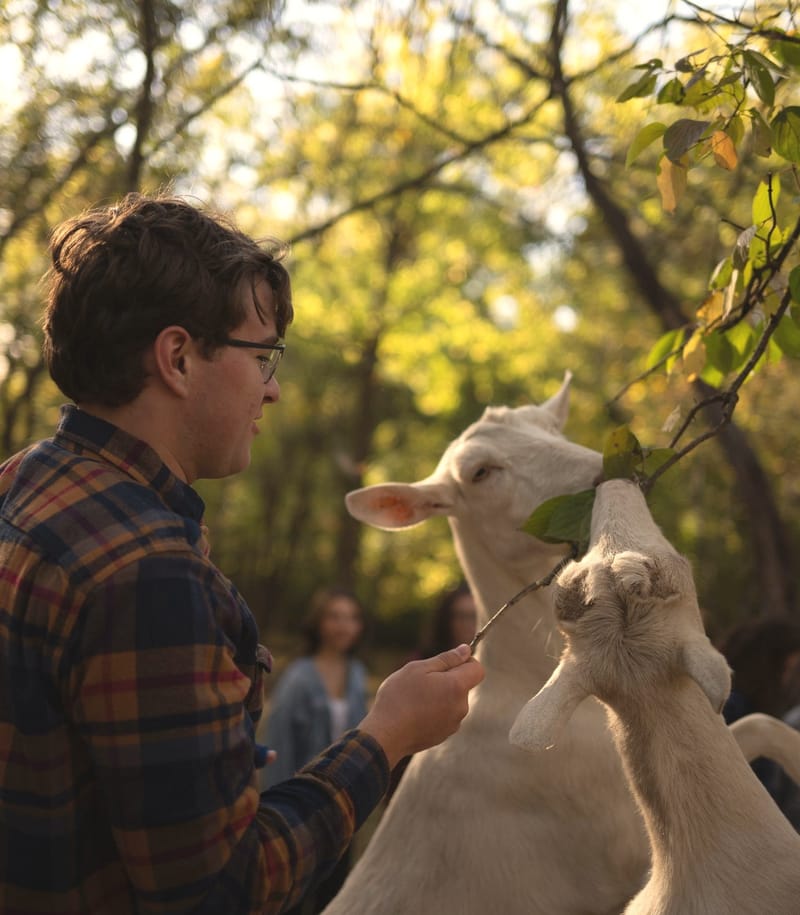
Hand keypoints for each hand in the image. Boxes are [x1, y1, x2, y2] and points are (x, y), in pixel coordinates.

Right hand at [359, 644, 483, 768]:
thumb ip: (446, 659)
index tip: (447, 662)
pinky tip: (415, 713)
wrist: (386, 735)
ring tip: (415, 698)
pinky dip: (435, 711)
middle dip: (448, 679)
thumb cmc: (400, 697)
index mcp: (457, 687)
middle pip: (464, 685)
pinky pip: (445, 715)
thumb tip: (466, 650)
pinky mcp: (444, 735)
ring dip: (440, 695)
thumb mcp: (418, 668)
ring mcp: (453, 724)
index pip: (478, 669)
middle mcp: (461, 707)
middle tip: (422, 680)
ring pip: (453, 701)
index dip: (466, 662)